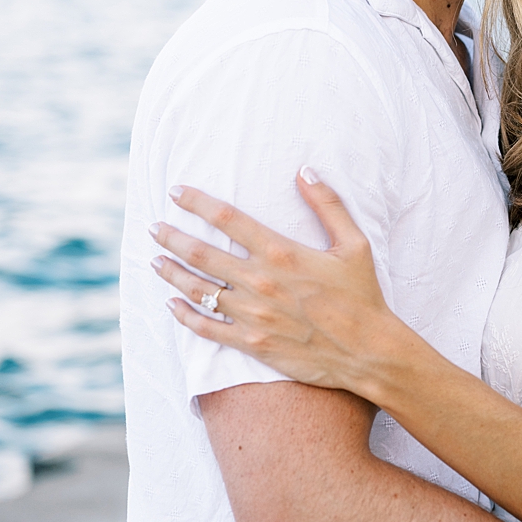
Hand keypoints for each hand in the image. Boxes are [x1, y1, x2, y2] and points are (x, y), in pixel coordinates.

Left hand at [149, 172, 403, 400]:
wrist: (367, 351)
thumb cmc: (363, 295)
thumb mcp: (355, 244)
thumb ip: (328, 204)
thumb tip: (304, 171)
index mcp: (281, 253)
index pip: (228, 219)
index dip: (197, 202)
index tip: (176, 192)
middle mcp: (259, 282)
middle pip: (200, 253)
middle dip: (171, 236)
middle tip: (154, 226)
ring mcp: (251, 314)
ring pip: (196, 289)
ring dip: (170, 271)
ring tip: (155, 260)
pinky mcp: (251, 342)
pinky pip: (205, 328)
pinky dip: (183, 314)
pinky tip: (171, 303)